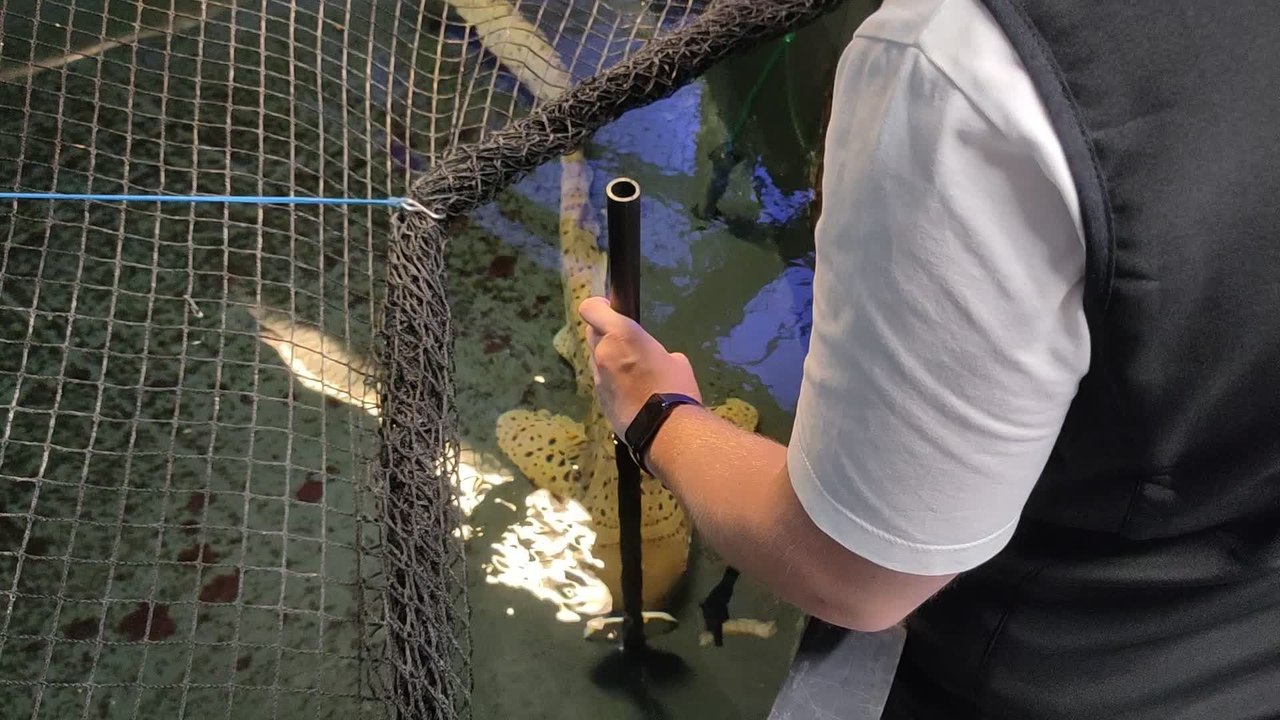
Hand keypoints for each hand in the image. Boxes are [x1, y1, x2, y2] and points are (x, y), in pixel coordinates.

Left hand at [578, 296, 701, 436]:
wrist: (665, 429)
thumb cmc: (676, 388)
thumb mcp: (676, 360)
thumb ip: (654, 351)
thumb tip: (652, 359)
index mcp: (622, 335)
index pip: (591, 309)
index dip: (599, 307)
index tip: (610, 309)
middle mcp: (604, 353)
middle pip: (592, 333)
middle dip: (605, 333)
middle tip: (625, 342)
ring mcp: (599, 378)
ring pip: (597, 359)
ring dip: (609, 359)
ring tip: (632, 372)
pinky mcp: (600, 399)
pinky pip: (602, 381)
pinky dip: (612, 381)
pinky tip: (631, 393)